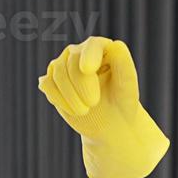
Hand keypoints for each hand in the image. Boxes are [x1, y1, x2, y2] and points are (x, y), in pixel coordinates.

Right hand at [37, 36, 170, 177]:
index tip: (88, 68)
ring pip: (57, 70)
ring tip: (84, 111)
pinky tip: (73, 110)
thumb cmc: (125, 113)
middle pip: (70, 58)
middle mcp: (85, 56)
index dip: (89, 53)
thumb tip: (119, 46)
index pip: (94, 44)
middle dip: (78, 83)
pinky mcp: (55, 84)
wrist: (112, 134)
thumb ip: (126, 70)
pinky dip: (57, 97)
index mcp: (107, 55)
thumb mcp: (129, 94)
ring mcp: (68, 69)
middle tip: (91, 105)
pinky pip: (48, 83)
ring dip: (68, 93)